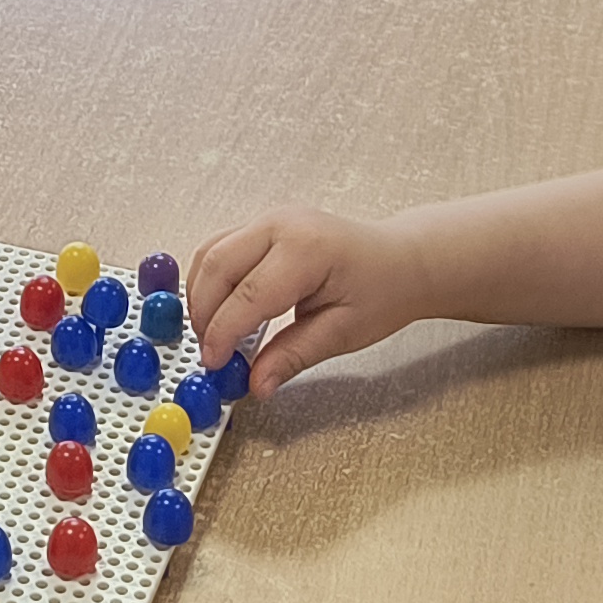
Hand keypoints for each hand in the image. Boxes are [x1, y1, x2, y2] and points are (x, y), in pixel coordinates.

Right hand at [184, 203, 423, 392]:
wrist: (400, 261)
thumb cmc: (383, 289)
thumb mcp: (343, 332)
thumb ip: (293, 356)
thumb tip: (256, 383)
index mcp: (307, 249)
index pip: (247, 295)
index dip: (223, 333)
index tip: (214, 363)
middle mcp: (282, 224)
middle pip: (217, 266)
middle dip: (204, 313)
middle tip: (209, 352)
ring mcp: (270, 220)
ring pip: (211, 253)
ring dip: (201, 295)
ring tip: (211, 334)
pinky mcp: (263, 225)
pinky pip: (220, 247)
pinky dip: (211, 280)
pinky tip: (218, 309)